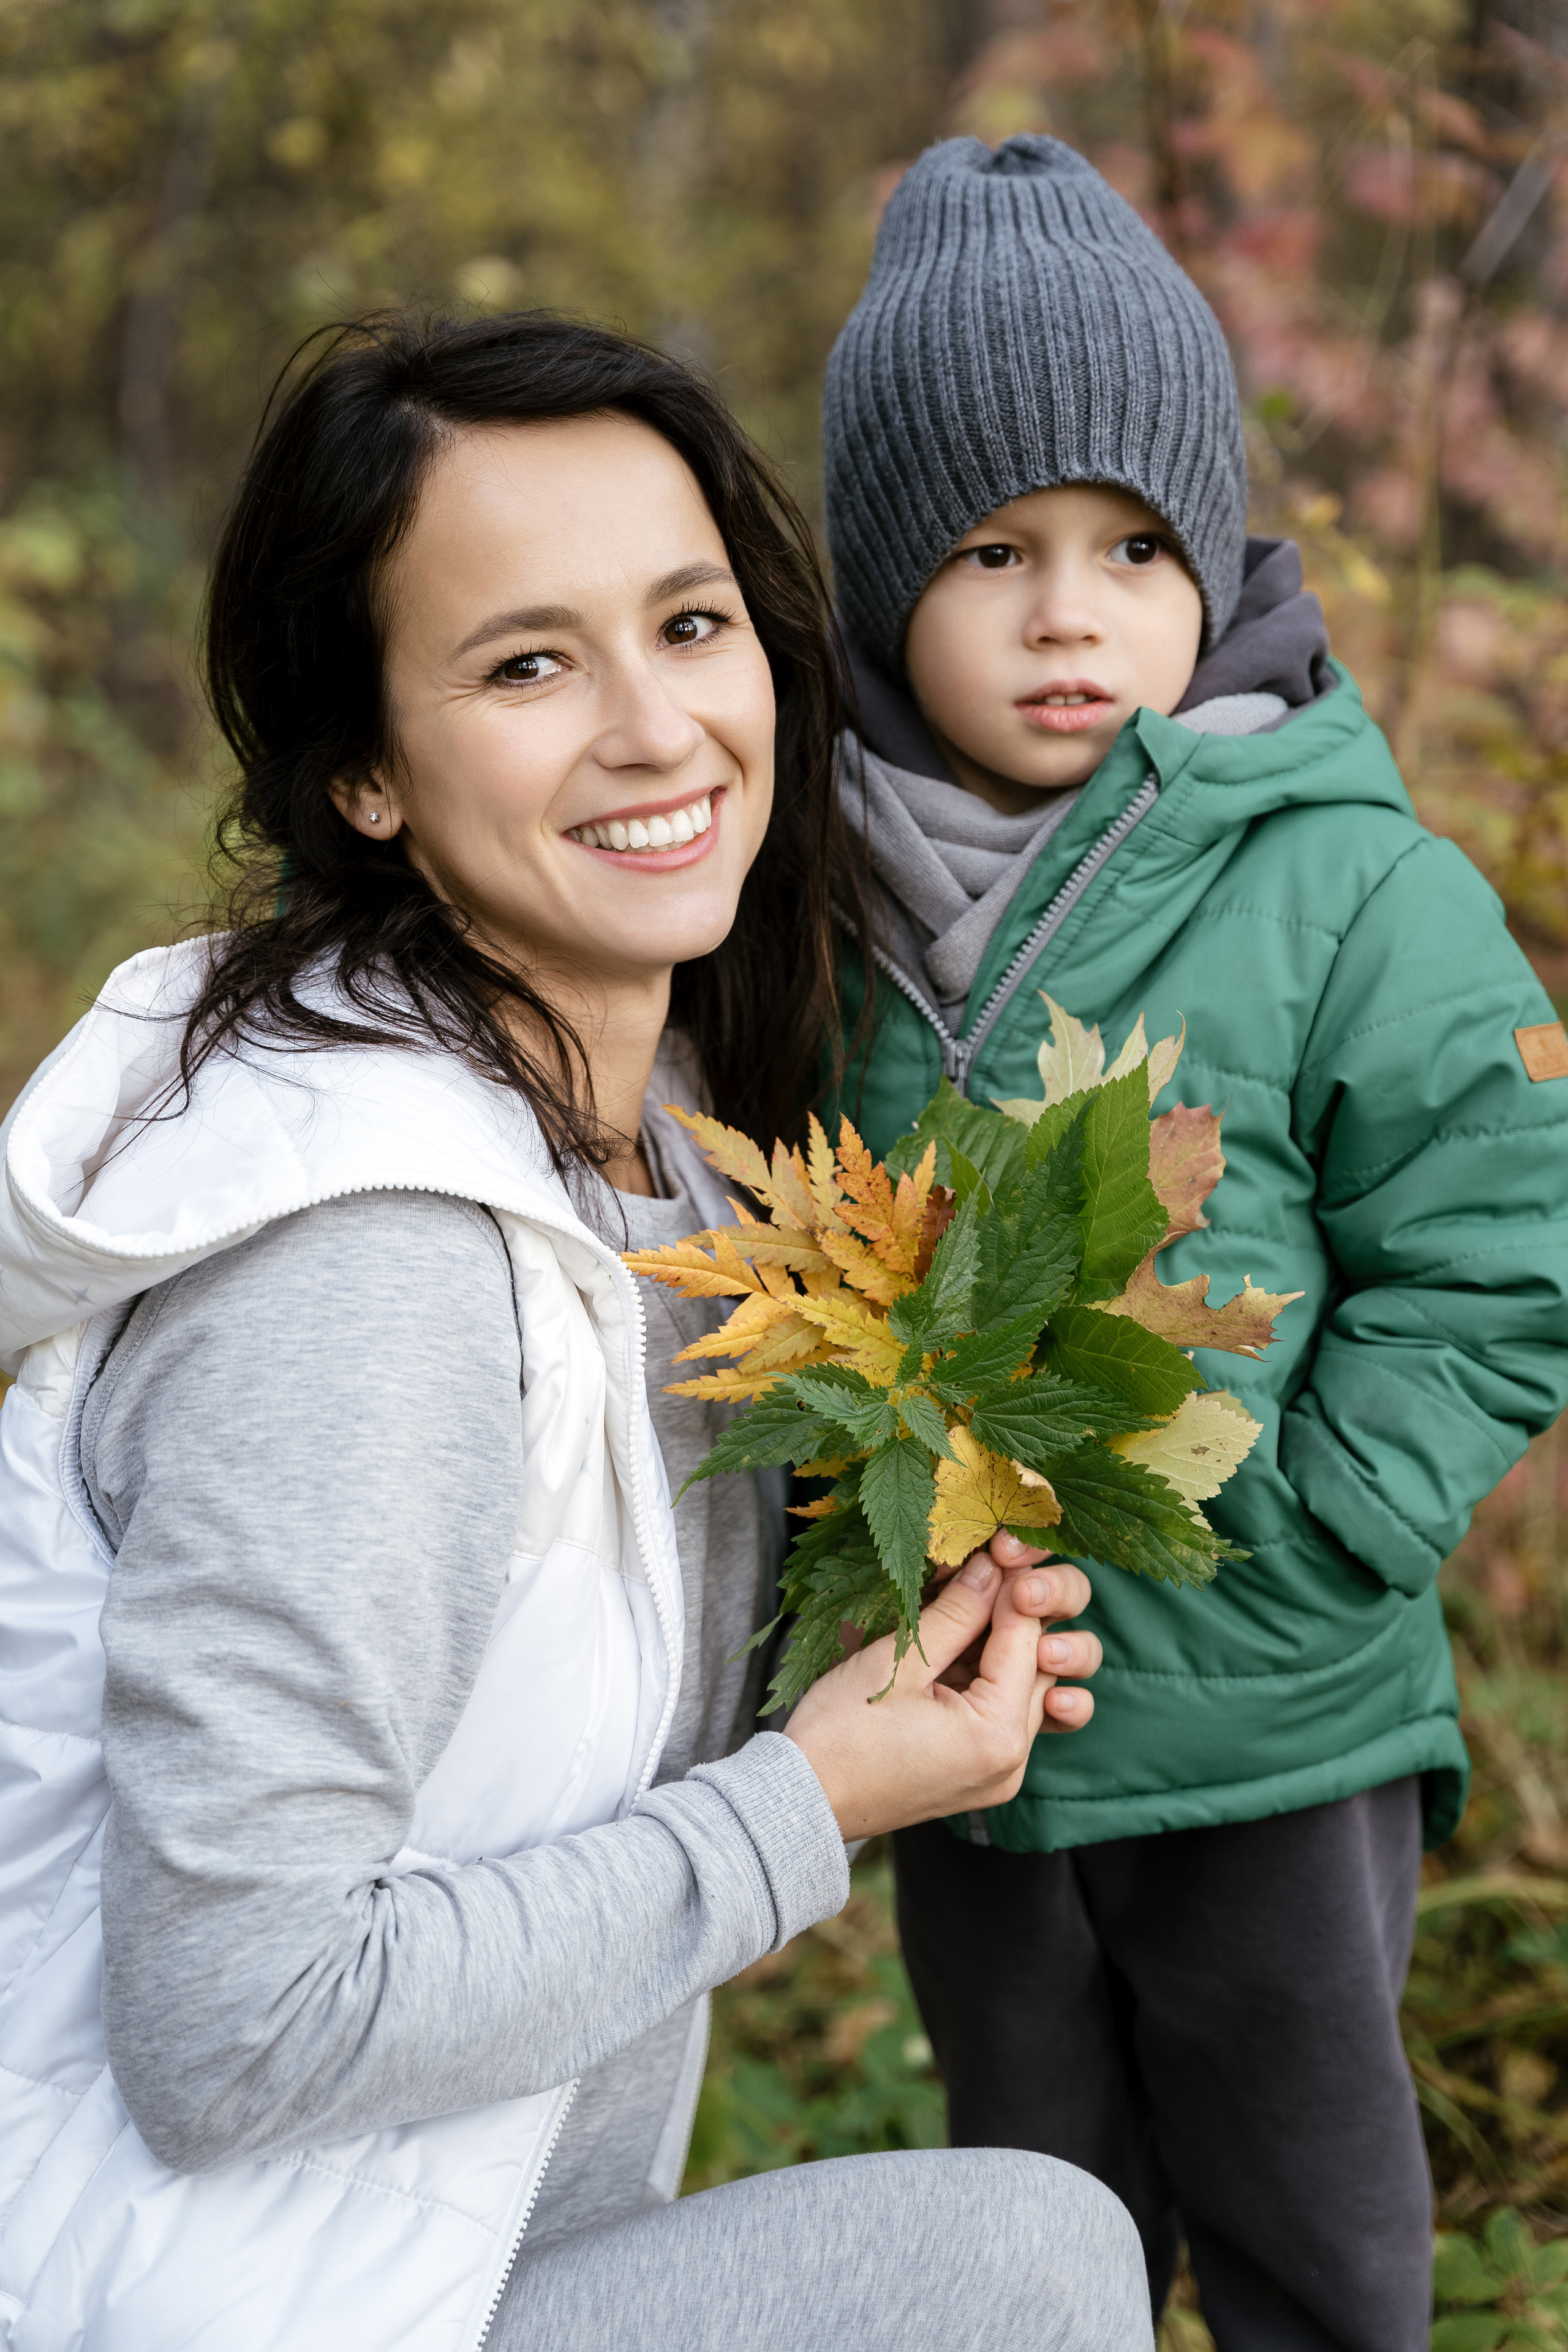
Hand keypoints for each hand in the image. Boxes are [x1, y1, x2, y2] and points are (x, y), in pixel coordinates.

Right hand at [785, 1544, 1090, 1842]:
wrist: (804, 1801)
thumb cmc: (839, 1735)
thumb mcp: (897, 1662)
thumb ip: (954, 1613)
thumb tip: (992, 1568)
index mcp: (997, 1737)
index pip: (1027, 1639)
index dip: (1013, 1585)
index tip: (997, 1546)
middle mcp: (1012, 1762)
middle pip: (1041, 1665)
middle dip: (1018, 1610)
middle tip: (991, 1567)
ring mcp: (999, 1773)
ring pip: (1028, 1687)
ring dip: (1011, 1641)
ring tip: (978, 1604)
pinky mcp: (980, 1772)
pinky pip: (1006, 1713)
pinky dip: (995, 1674)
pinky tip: (974, 1644)